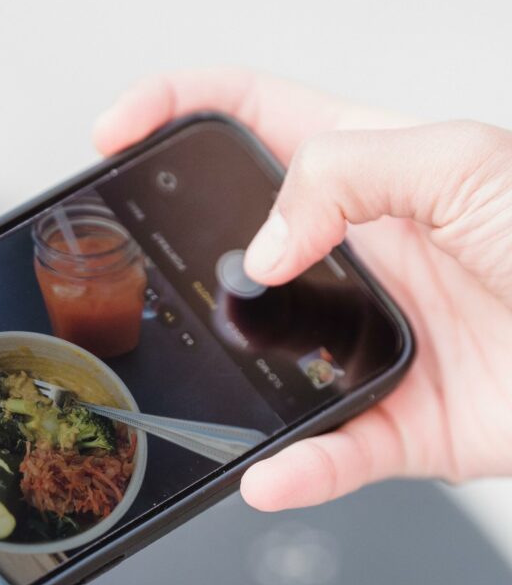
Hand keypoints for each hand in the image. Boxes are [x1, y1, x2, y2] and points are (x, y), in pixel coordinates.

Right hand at [94, 69, 511, 509]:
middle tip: (135, 256)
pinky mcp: (392, 417)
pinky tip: (273, 476)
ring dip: (226, 370)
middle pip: (231, 240)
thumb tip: (267, 243)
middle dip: (172, 246)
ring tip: (205, 371)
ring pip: (262, 357)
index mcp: (370, 171)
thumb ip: (346, 173)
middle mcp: (353, 254)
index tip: (118, 130)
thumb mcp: (465, 162)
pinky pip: (328, 452)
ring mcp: (364, 338)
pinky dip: (298, 471)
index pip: (249, 119)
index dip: (174, 109)